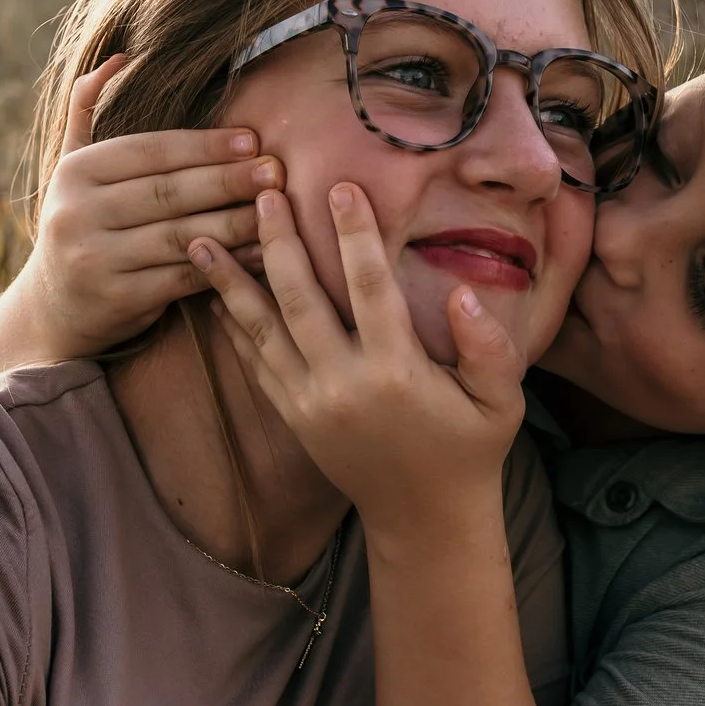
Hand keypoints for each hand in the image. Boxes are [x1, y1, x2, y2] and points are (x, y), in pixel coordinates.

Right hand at [15, 56, 278, 357]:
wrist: (54, 307)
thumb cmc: (83, 224)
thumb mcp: (73, 168)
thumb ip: (89, 111)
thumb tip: (121, 57)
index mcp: (74, 171)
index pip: (150, 151)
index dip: (204, 145)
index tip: (252, 139)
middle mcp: (77, 212)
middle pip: (168, 192)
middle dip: (228, 180)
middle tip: (277, 170)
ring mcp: (94, 258)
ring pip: (180, 235)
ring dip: (235, 222)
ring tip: (278, 211)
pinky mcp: (116, 299)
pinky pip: (183, 278)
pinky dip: (226, 266)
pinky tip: (260, 256)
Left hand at [191, 184, 526, 532]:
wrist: (425, 518)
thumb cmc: (470, 450)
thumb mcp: (501, 402)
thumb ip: (488, 347)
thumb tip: (465, 293)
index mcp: (396, 373)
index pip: (369, 287)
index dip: (354, 234)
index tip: (340, 187)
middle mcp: (343, 385)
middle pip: (300, 298)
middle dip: (280, 241)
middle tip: (263, 192)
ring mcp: (309, 403)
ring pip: (262, 329)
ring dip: (232, 281)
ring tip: (203, 237)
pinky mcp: (292, 417)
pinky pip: (255, 363)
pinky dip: (233, 326)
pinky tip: (216, 293)